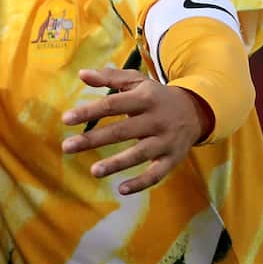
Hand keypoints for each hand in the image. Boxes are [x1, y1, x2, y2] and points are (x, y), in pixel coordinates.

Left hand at [62, 68, 212, 194]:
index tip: (66, 120)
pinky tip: (122, 189)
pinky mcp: (173, 159)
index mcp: (145, 98)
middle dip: (93, 140)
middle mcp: (156, 120)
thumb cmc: (156, 96)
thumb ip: (110, 77)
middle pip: (122, 131)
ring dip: (116, 164)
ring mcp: (165, 141)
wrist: (196, 111)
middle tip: (67, 147)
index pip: (112, 105)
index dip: (89, 112)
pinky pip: (157, 174)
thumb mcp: (137, 82)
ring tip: (93, 171)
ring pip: (140, 154)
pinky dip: (141, 183)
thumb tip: (82, 74)